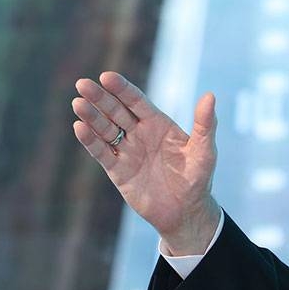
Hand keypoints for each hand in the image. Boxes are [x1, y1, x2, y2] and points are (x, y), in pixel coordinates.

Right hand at [72, 71, 220, 253]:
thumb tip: (210, 96)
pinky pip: (101, 153)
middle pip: (116, 111)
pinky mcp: (118, 170)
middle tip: (83, 84)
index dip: (122, 89)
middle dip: (100, 98)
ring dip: (91, 117)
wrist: (186, 212)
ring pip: (105, 129)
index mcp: (158, 124)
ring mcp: (127, 151)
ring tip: (78, 103)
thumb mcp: (204, 151)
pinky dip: (90, 141)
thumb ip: (204, 124)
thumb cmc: (198, 179)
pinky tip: (80, 128)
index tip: (107, 77)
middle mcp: (140, 134)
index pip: (137, 101)